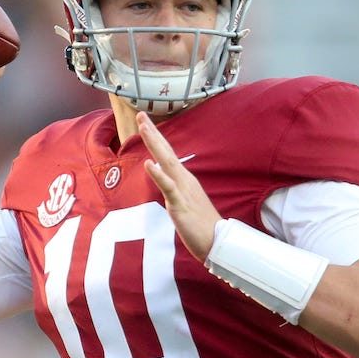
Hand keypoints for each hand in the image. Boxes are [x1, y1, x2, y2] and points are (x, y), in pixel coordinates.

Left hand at [138, 111, 220, 260]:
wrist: (218, 242)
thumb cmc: (203, 225)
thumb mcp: (187, 203)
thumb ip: (177, 191)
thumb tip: (168, 183)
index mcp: (184, 180)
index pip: (168, 155)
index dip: (157, 138)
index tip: (145, 122)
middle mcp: (184, 180)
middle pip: (166, 152)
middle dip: (152, 133)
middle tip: (140, 115)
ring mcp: (183, 191)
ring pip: (166, 163)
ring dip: (155, 144)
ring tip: (144, 128)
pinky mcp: (180, 205)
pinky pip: (168, 188)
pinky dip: (158, 174)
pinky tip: (149, 163)